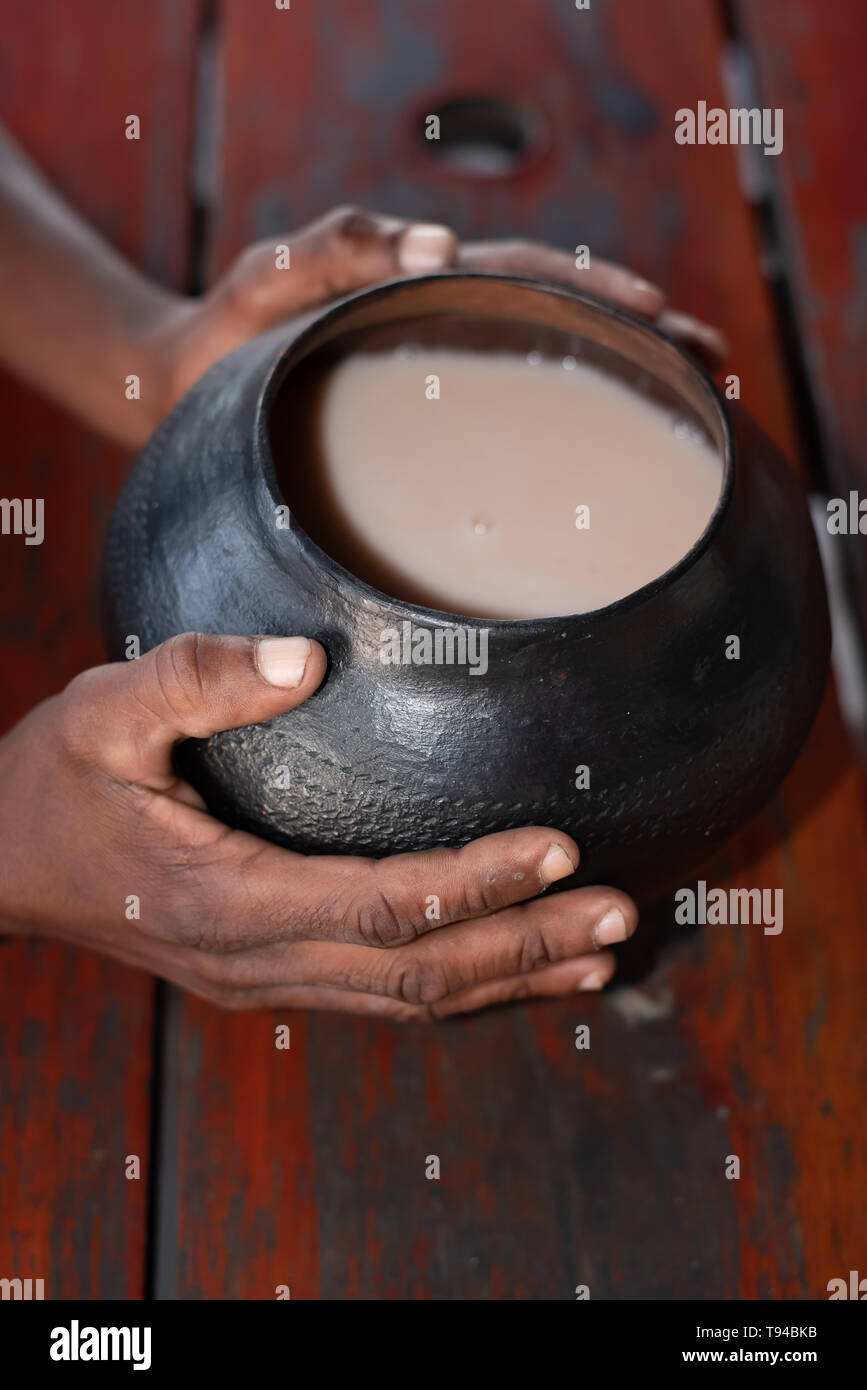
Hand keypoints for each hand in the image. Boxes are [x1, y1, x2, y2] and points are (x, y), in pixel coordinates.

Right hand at [0, 633, 637, 1018]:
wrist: (2, 866)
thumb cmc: (53, 783)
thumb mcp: (105, 711)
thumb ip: (200, 677)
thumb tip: (310, 659)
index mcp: (226, 901)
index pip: (382, 903)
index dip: (478, 882)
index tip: (561, 849)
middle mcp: (257, 960)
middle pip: (417, 969)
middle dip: (524, 945)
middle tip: (623, 915)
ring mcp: (265, 980)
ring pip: (409, 998)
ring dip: (509, 977)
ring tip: (601, 954)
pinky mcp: (270, 975)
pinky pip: (382, 993)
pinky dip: (461, 986)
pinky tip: (514, 970)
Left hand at [145, 206, 725, 441]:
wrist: (180, 386)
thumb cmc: (222, 330)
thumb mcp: (270, 277)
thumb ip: (338, 250)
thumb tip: (441, 243)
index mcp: (425, 284)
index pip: (531, 279)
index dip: (601, 297)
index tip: (665, 319)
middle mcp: (442, 324)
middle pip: (559, 321)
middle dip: (638, 336)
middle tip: (711, 363)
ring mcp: (433, 376)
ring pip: (540, 369)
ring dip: (614, 379)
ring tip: (686, 404)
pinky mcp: (416, 424)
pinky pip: (497, 419)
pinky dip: (555, 430)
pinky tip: (593, 467)